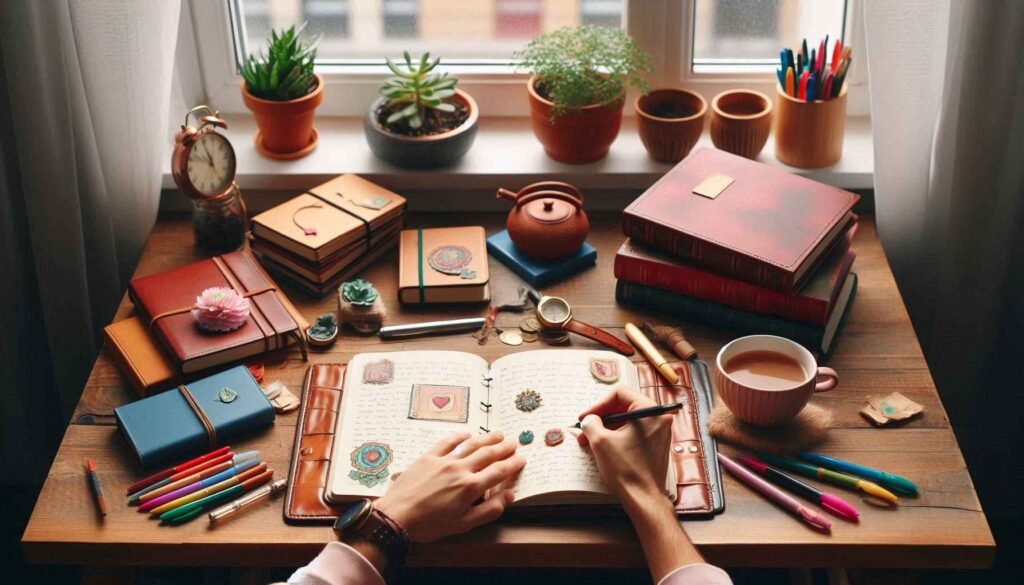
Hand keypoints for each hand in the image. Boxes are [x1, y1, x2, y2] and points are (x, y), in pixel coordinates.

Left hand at [375, 431, 524, 542]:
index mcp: (471, 487)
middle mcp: (460, 469)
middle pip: (488, 454)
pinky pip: (447, 442)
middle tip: (513, 443)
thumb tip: (509, 495)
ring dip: (486, 438)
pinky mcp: (428, 457)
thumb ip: (489, 510)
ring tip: (497, 434)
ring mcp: (444, 461)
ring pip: (470, 445)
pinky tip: (467, 435)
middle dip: (503, 448)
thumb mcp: (464, 525)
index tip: (521, 459)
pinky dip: (460, 437)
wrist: (397, 516)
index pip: (498, 471)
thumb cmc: (430, 525)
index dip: (512, 464)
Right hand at [577, 386, 672, 504]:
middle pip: (623, 406)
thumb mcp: (601, 441)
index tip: (585, 418)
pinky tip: (601, 446)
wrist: (643, 498)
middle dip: (601, 417)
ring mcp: (659, 432)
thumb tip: (589, 419)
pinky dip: (617, 436)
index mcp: (650, 411)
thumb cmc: (626, 469)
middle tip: (584, 428)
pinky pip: (633, 432)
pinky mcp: (655, 445)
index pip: (620, 393)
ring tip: (589, 440)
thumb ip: (591, 422)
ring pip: (627, 420)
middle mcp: (659, 418)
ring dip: (606, 428)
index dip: (598, 404)